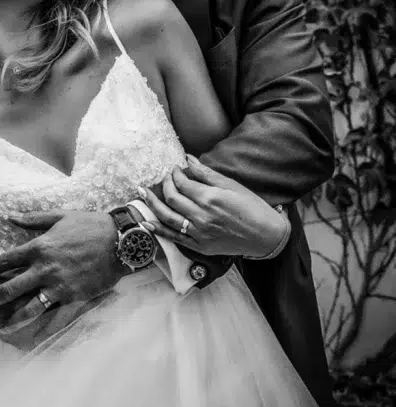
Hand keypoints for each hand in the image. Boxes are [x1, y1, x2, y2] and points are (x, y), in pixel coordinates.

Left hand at [0, 210, 121, 316]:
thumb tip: (10, 216)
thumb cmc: (90, 225)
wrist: (119, 242)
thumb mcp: (60, 217)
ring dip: (11, 316)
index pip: (7, 260)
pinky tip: (31, 332)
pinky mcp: (73, 298)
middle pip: (11, 287)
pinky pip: (52, 314)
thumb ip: (33, 219)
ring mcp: (58, 286)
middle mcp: (44, 268)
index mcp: (39, 247)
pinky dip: (41, 324)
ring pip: (28, 306)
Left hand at [138, 156, 288, 257]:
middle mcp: (201, 216)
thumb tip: (188, 159)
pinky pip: (174, 238)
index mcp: (210, 198)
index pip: (182, 182)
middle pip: (172, 197)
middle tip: (165, 177)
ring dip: (152, 204)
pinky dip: (158, 230)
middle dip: (164, 184)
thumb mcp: (232, 185)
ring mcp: (199, 233)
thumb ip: (207, 174)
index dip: (175, 173)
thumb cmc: (252, 207)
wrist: (265, 236)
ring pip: (167, 217)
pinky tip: (146, 223)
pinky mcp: (200, 246)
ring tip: (141, 193)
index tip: (175, 169)